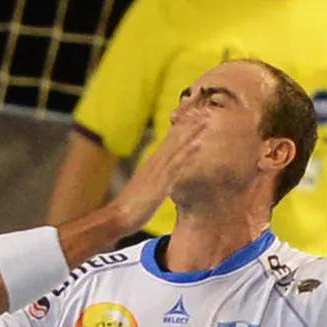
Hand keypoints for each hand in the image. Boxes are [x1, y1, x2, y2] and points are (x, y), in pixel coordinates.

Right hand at [107, 112, 206, 233]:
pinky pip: (177, 164)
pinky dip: (188, 152)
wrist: (118, 216)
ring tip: (208, 119)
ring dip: (193, 132)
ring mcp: (159, 171)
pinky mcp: (162, 182)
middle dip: (191, 124)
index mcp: (152, 164)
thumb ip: (149, 173)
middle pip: (176, 138)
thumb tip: (150, 161)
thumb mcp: (142, 186)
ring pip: (179, 146)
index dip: (183, 128)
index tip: (196, 116)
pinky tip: (199, 143)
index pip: (170, 141)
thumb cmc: (130, 206)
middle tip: (207, 110)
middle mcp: (156, 162)